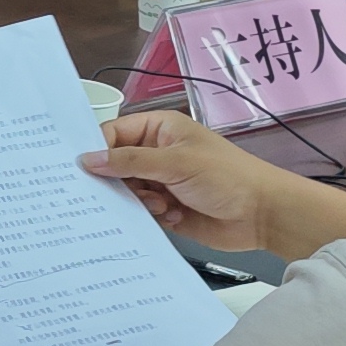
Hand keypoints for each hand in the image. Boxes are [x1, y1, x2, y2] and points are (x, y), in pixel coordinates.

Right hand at [77, 111, 274, 249]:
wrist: (263, 214)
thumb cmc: (226, 177)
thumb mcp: (175, 162)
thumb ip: (129, 162)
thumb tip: (87, 159)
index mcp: (160, 130)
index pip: (114, 134)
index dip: (98, 150)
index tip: (82, 169)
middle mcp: (157, 154)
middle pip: (116, 166)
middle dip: (117, 181)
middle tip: (123, 191)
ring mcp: (162, 182)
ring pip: (126, 192)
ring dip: (139, 201)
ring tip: (161, 204)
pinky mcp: (166, 209)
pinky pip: (140, 213)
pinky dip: (151, 216)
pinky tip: (172, 215)